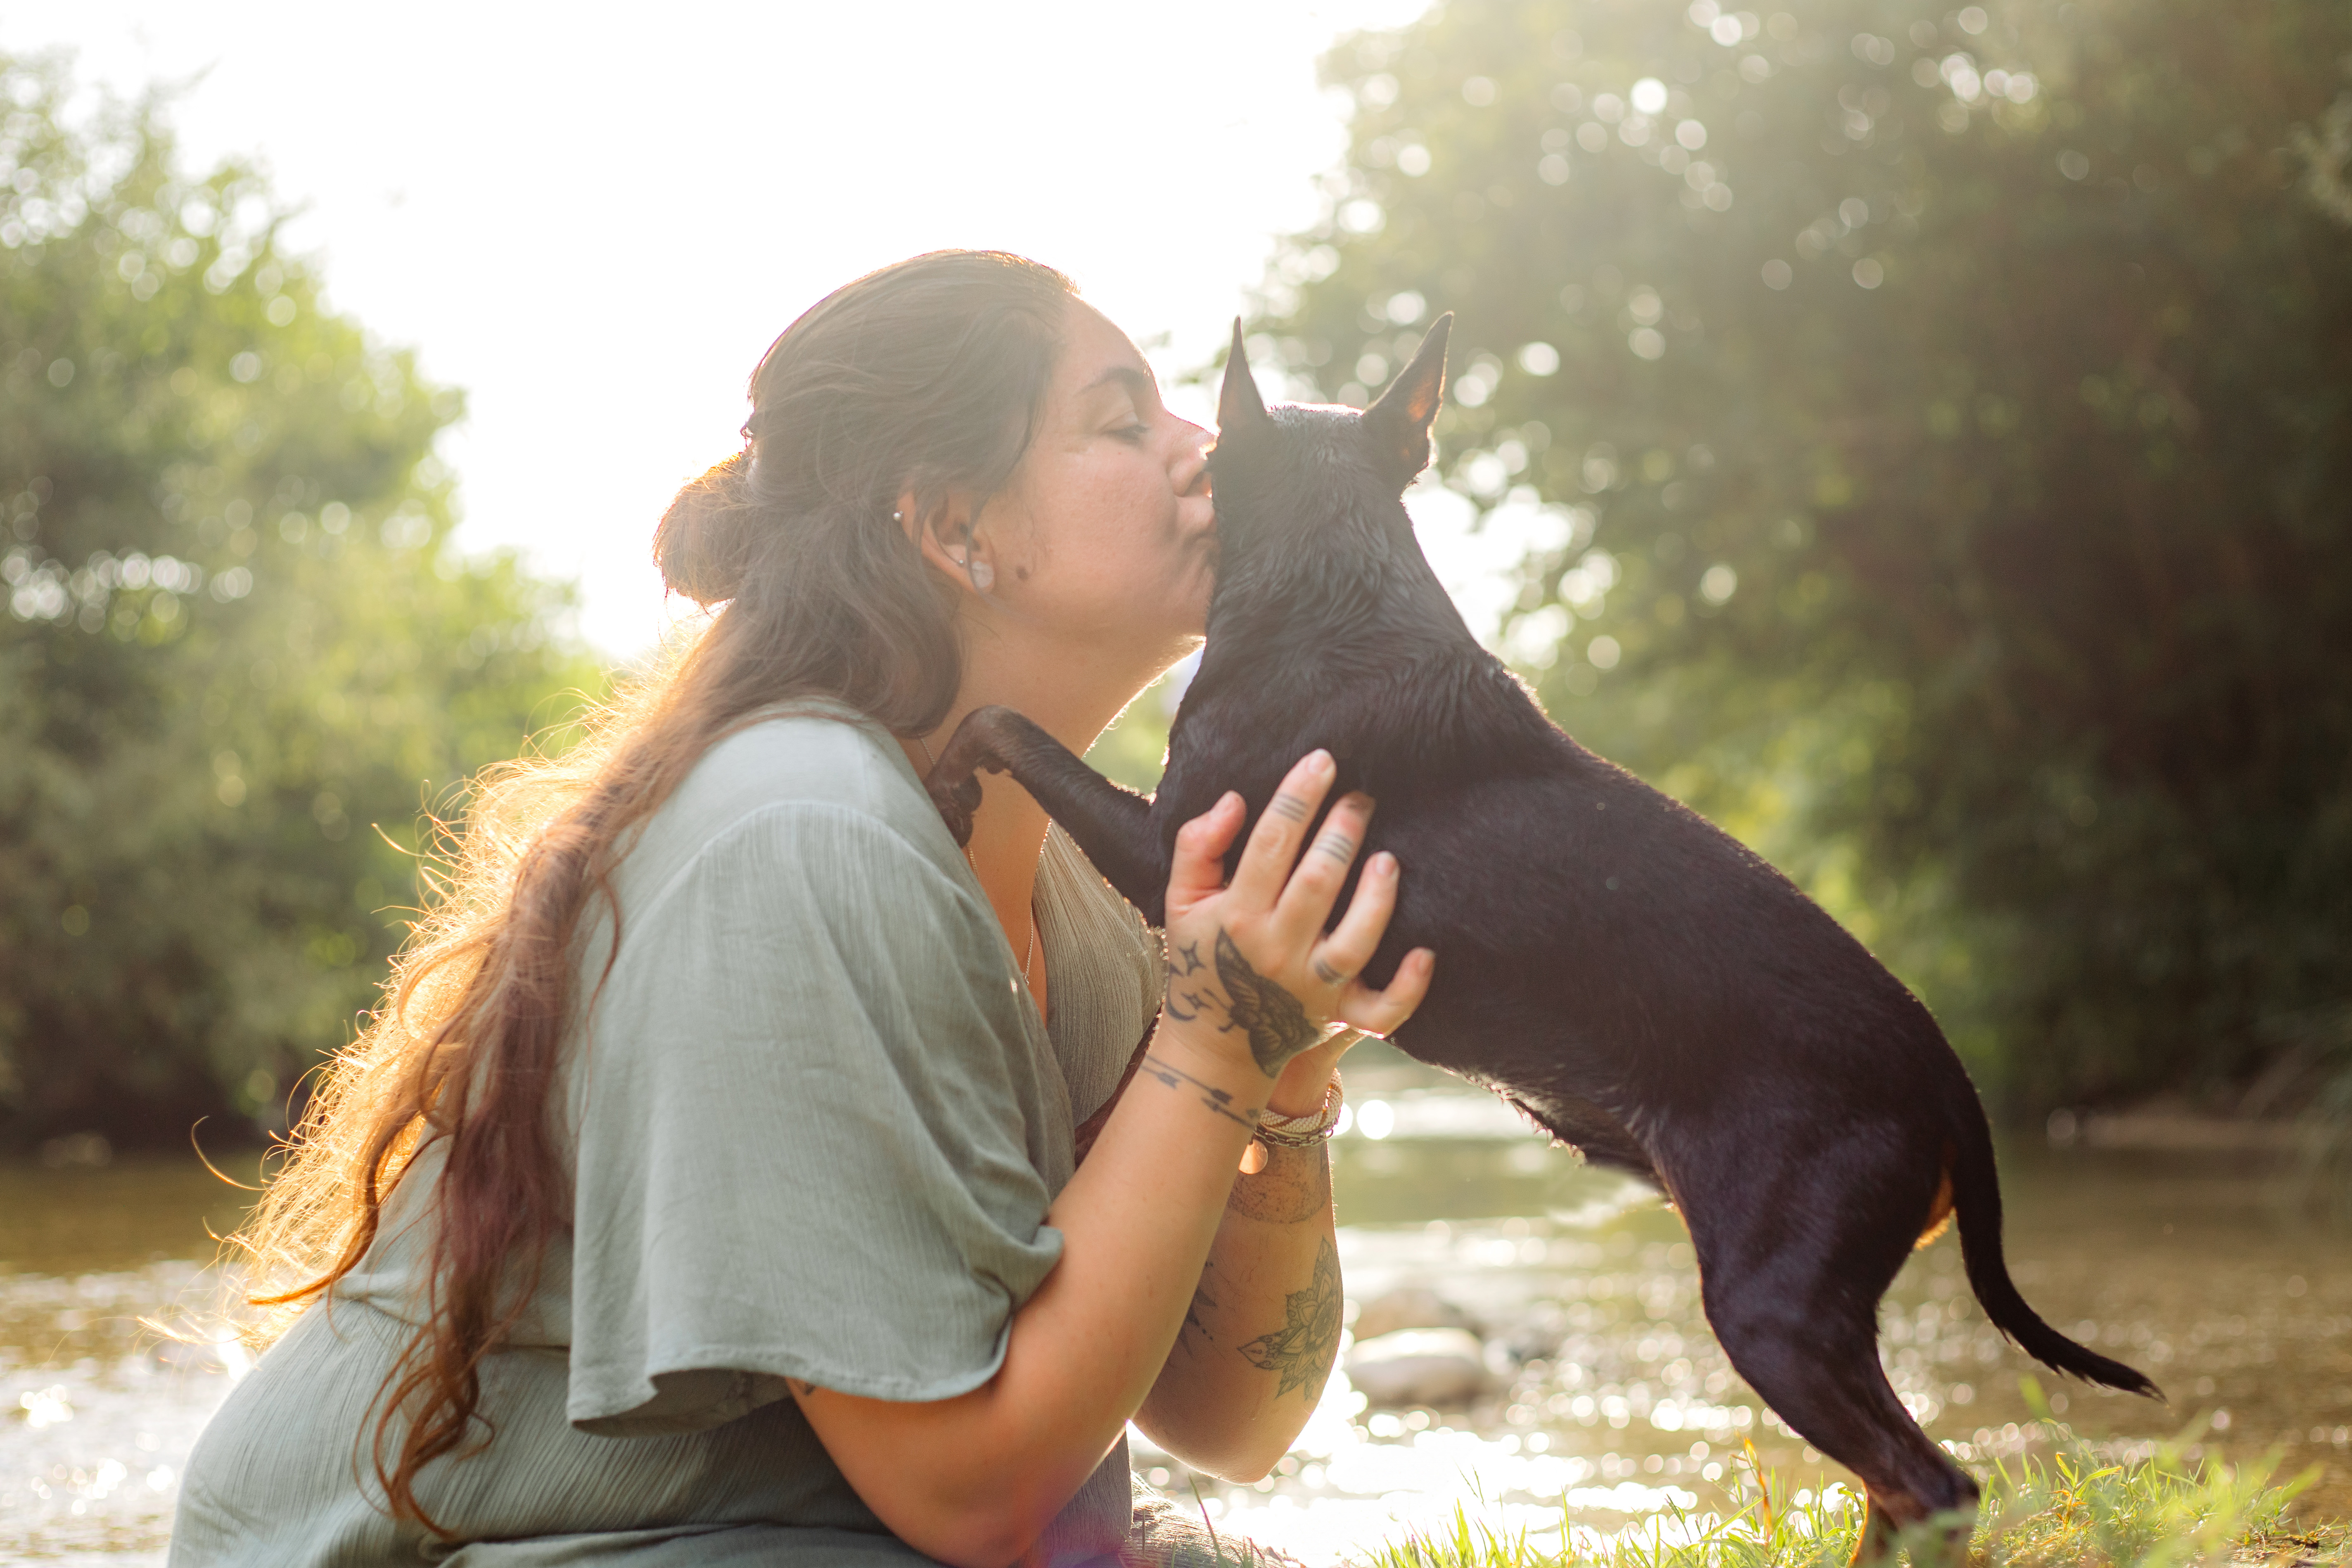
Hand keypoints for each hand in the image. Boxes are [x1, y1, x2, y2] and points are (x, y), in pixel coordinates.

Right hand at [1159, 750, 1434, 1080]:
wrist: (1213, 1045)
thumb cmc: (1202, 955)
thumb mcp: (1181, 901)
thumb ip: (1197, 847)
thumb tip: (1234, 800)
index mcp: (1237, 915)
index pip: (1271, 844)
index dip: (1298, 797)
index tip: (1322, 761)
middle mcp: (1275, 951)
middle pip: (1318, 883)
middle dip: (1342, 832)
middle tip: (1363, 797)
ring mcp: (1312, 988)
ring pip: (1354, 941)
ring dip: (1377, 897)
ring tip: (1389, 857)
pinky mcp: (1340, 1017)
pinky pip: (1382, 1010)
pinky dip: (1409, 987)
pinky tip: (1426, 952)